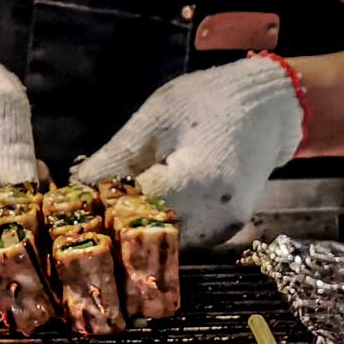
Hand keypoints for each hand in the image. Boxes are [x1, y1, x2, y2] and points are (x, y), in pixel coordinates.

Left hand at [73, 56, 305, 245]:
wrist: (270, 109)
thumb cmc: (212, 102)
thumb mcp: (157, 119)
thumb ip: (116, 157)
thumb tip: (74, 187)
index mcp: (199, 181)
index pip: (132, 209)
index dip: (98, 206)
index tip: (72, 200)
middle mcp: (216, 216)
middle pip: (146, 233)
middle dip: (113, 221)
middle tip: (86, 204)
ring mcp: (222, 230)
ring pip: (162, 241)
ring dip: (134, 226)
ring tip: (112, 200)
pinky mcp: (224, 232)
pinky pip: (180, 237)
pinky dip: (158, 225)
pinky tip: (142, 203)